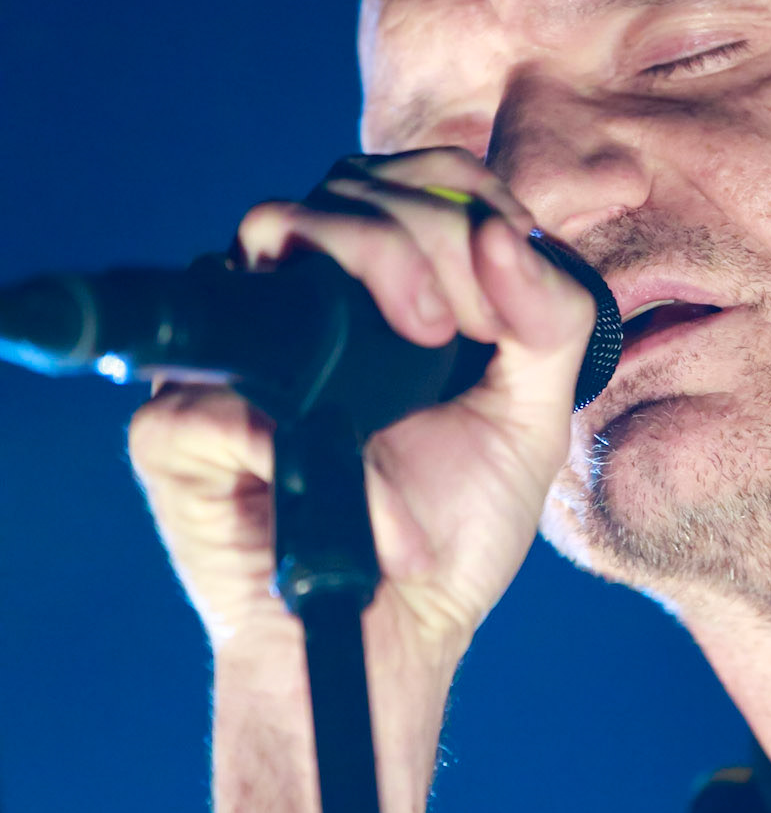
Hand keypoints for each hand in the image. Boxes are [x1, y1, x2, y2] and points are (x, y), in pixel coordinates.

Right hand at [129, 149, 594, 754]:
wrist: (390, 634)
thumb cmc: (451, 525)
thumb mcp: (532, 419)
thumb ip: (550, 321)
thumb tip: (500, 234)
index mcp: (381, 284)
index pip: (413, 178)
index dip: (463, 203)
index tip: (499, 291)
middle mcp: (298, 297)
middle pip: (347, 185)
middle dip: (425, 233)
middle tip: (458, 326)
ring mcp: (232, 352)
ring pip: (272, 225)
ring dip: (372, 257)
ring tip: (426, 340)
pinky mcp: (177, 426)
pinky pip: (221, 373)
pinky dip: (301, 411)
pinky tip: (350, 452)